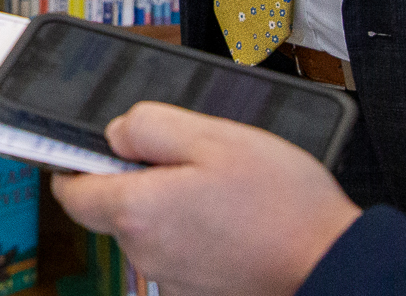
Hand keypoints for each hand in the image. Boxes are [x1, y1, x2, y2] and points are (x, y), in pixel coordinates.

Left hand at [51, 102, 360, 295]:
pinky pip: (182, 255)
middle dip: (138, 178)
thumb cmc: (282, 203)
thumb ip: (149, 126)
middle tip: (187, 156)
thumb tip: (114, 133)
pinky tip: (234, 220)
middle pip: (115, 209)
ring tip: (222, 189)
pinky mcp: (200, 295)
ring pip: (151, 231)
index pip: (72, 191)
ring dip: (171, 206)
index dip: (73, 162)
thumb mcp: (213, 135)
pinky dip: (196, 235)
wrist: (334, 265)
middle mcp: (146, 255)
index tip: (82, 145)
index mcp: (139, 210)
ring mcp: (173, 282)